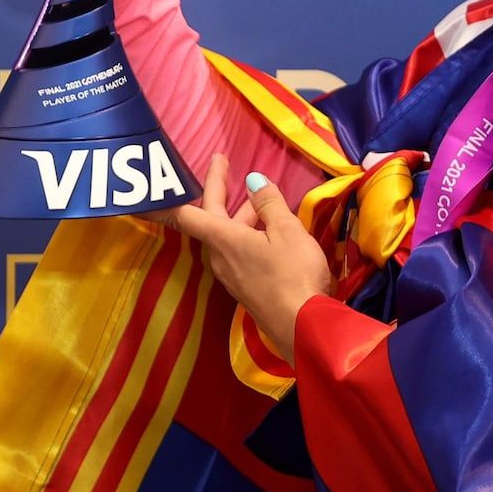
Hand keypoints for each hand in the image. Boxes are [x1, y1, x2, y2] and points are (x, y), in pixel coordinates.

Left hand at [160, 153, 332, 363]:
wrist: (302, 327)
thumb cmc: (294, 273)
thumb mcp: (287, 231)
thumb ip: (269, 203)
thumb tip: (254, 180)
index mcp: (224, 239)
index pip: (190, 213)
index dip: (193, 187)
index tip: (206, 164)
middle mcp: (220, 257)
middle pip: (211, 220)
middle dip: (219, 191)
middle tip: (227, 165)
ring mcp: (232, 275)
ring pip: (227, 236)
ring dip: (238, 214)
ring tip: (256, 197)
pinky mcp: (245, 288)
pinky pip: (238, 252)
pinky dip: (247, 233)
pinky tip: (267, 230)